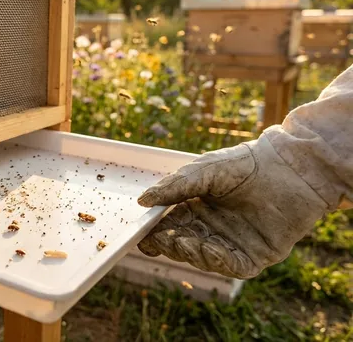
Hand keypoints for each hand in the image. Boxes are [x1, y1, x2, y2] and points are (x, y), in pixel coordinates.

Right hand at [137, 136, 332, 278]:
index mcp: (197, 209)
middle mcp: (212, 229)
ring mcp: (233, 244)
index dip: (155, 233)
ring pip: (203, 258)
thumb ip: (175, 187)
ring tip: (184, 241)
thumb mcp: (205, 171)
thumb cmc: (247, 164)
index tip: (141, 235)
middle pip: (182, 245)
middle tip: (160, 239)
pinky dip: (218, 262)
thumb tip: (143, 201)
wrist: (290, 169)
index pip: (170, 226)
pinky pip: (232, 267)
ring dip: (191, 253)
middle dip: (169, 244)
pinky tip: (211, 248)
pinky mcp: (256, 256)